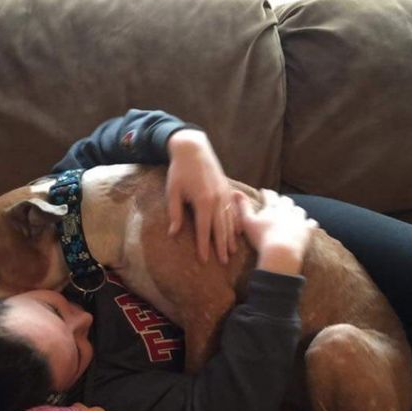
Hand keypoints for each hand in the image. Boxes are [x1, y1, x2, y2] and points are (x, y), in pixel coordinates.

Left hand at [166, 129, 245, 264]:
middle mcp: (217, 200)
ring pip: (229, 221)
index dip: (204, 246)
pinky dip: (236, 223)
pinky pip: (234, 211)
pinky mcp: (228, 190)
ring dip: (230, 238)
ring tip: (231, 252)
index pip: (203, 230)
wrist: (193, 148)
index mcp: (203, 202)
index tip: (204, 260)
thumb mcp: (173, 192)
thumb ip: (175, 213)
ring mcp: (224, 195)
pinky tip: (238, 233)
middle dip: (221, 247)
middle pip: (220, 229)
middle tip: (222, 262)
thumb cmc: (179, 170)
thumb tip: (173, 233)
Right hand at [236, 189, 318, 274]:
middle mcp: (287, 210)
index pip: (270, 195)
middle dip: (282, 200)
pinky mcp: (308, 230)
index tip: (264, 192)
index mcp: (272, 207)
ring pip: (299, 210)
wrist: (281, 252)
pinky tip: (307, 224)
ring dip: (295, 210)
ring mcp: (299, 219)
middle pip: (286, 201)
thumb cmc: (261, 238)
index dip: (267, 193)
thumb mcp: (247, 222)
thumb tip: (236, 191)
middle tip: (278, 203)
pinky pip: (311, 223)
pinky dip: (308, 223)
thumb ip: (243, 206)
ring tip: (292, 214)